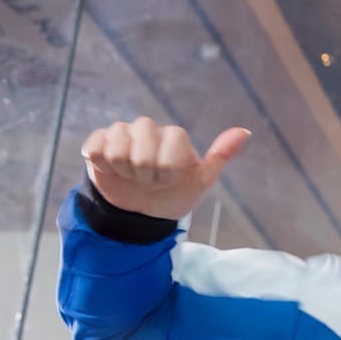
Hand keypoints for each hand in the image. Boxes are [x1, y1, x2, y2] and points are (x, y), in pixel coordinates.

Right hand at [81, 118, 249, 219]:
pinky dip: (103, 167)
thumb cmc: (173, 194)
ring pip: (117, 149)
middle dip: (145, 175)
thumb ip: (220, 157)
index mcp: (174, 136)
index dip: (167, 171)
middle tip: (148, 181)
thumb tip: (245, 132)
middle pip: (142, 151)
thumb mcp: (200, 182)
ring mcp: (122, 132)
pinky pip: (95, 149)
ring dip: (124, 172)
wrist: (139, 211)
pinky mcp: (97, 141)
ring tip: (131, 177)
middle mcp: (148, 128)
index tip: (169, 180)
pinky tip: (112, 171)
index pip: (170, 146)